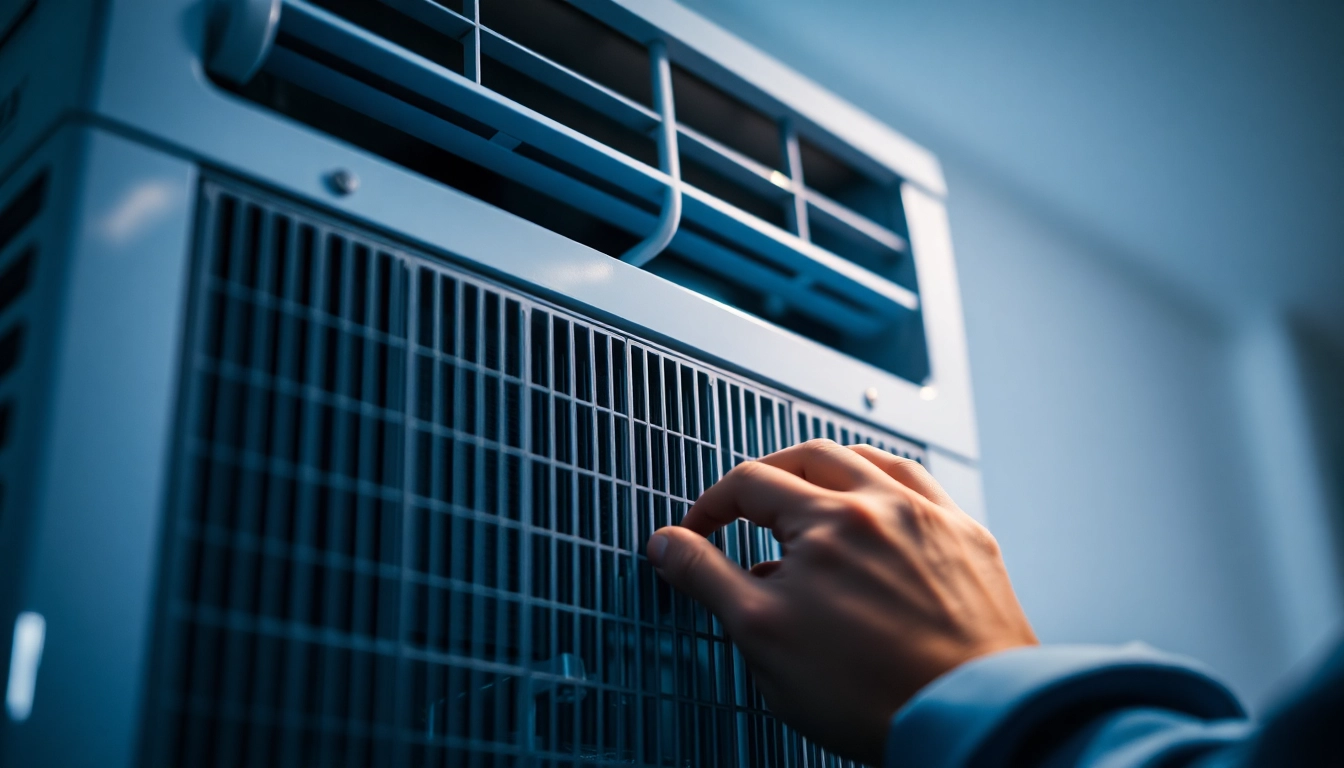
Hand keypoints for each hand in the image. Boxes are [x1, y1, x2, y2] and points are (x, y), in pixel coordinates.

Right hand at [645, 439, 1037, 764]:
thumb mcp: (762, 636)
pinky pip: (924, 485)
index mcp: (828, 521)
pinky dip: (888, 484)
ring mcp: (933, 517)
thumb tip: (667, 543)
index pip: (749, 484)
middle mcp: (884, 504)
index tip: (697, 532)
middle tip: (744, 506)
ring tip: (807, 493)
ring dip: (828, 469)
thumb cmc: (872, 692)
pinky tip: (879, 504)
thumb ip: (707, 578)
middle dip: (766, 475)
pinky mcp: (970, 539)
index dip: (711, 506)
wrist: (969, 718)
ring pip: (870, 459)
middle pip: (809, 457)